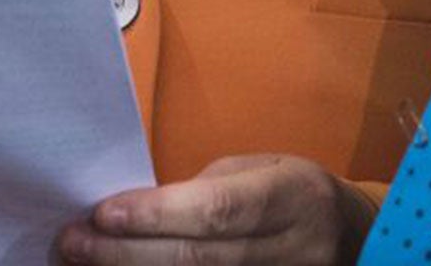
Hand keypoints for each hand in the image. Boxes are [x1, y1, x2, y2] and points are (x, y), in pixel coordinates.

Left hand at [52, 153, 376, 264]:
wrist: (358, 240)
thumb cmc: (293, 194)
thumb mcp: (261, 173)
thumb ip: (206, 193)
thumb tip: (135, 210)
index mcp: (290, 198)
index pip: (216, 209)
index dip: (156, 214)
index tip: (101, 212)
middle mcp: (291, 250)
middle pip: (198, 260)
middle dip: (127, 253)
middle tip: (72, 242)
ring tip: (85, 263)